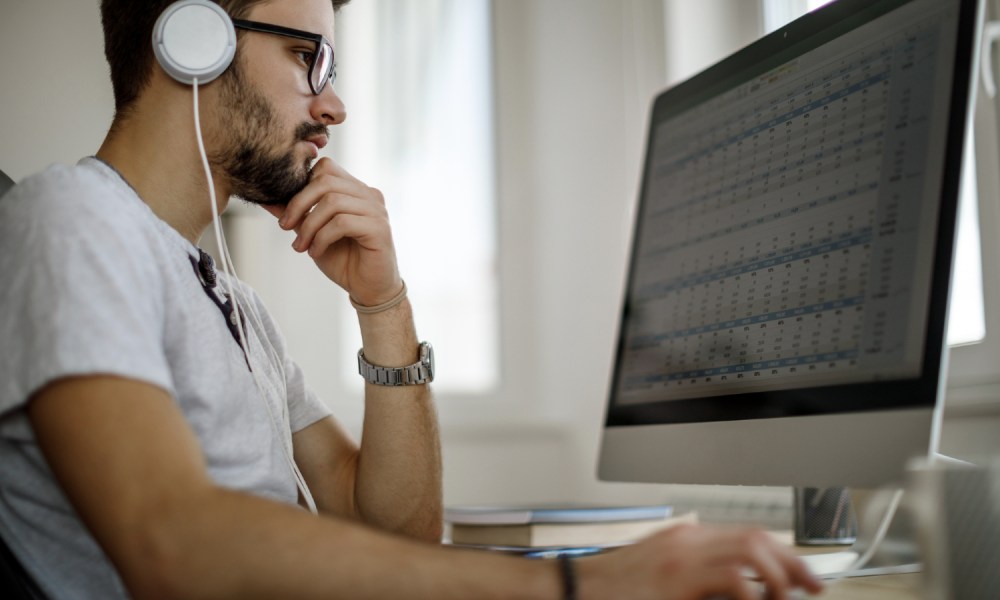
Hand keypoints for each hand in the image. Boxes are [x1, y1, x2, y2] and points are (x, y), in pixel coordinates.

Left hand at [262, 158, 401, 305]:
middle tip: (285, 226)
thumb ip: (296, 214)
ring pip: (332, 202)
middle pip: (326, 181)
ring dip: (309, 226)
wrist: (368, 289)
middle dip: (299, 204)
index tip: (288, 211)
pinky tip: (316, 252)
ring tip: (300, 246)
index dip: (302, 184)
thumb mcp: (312, 233)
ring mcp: (376, 210)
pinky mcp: (379, 228)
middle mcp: (369, 194)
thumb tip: (267, 198)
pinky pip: (342, 223)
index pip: (326, 168)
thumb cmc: (343, 260)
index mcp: (355, 190)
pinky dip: (322, 238)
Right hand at [576, 523, 823, 599]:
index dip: (786, 555)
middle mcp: (688, 541)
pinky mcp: (675, 583)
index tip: (805, 577)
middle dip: (793, 563)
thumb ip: (696, 570)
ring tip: (780, 598)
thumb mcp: (661, 570)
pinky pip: (730, 582)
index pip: (751, 534)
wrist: (578, 587)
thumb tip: (739, 586)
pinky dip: (750, 596)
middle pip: (758, 538)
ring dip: (776, 577)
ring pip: (751, 552)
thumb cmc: (617, 586)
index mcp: (687, 536)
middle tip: (811, 587)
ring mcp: (682, 559)